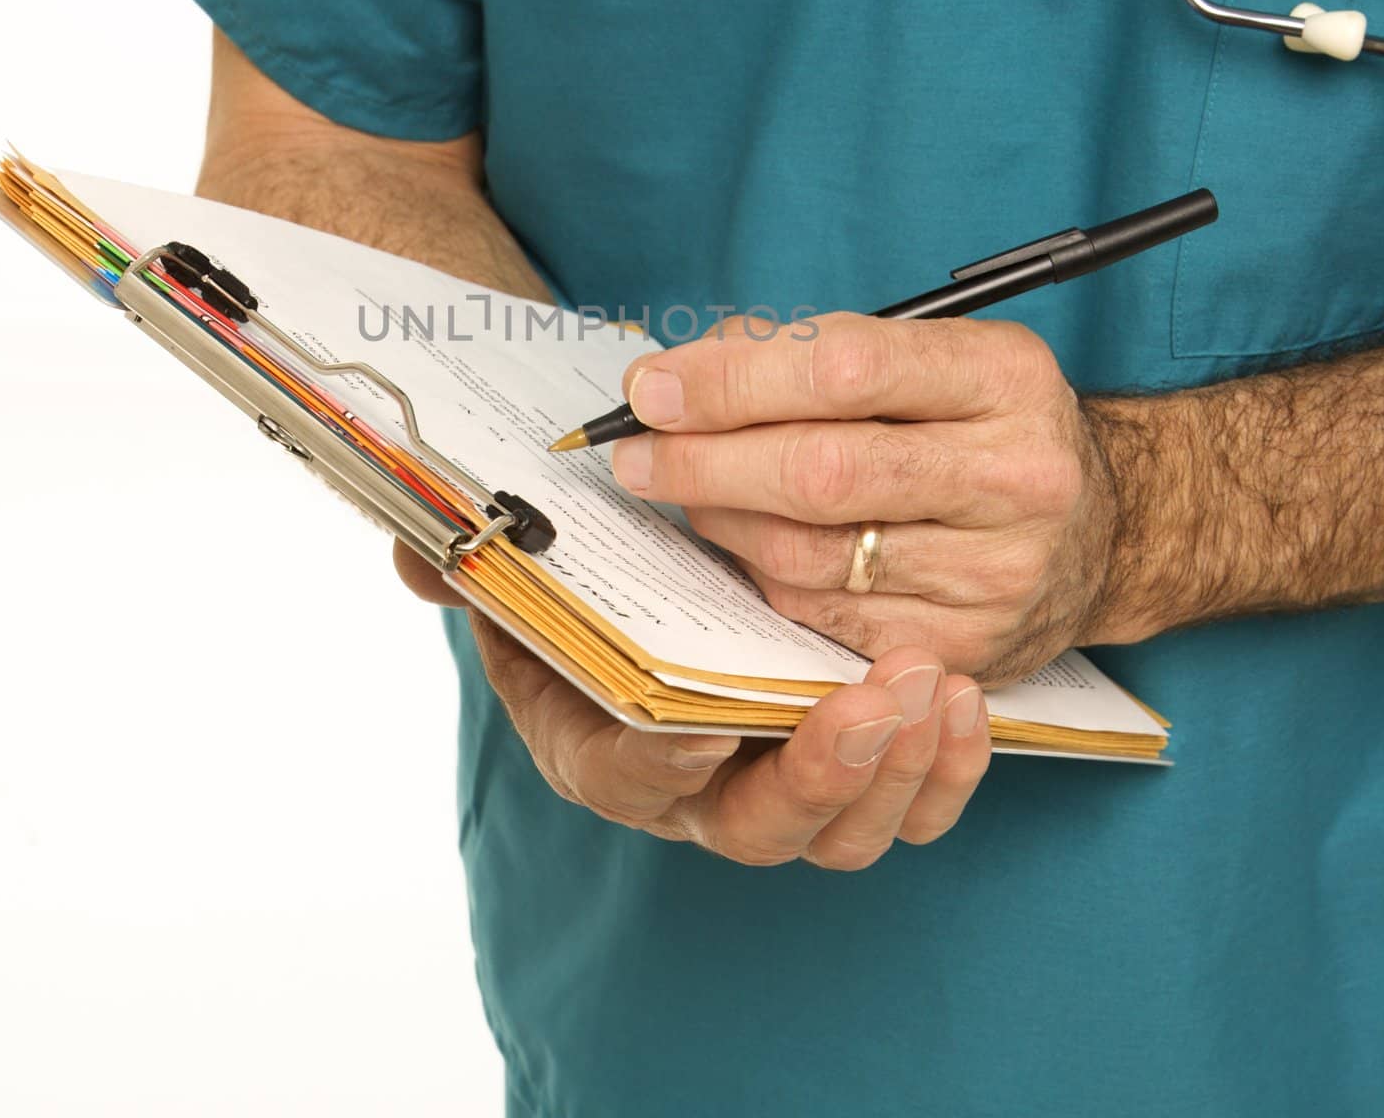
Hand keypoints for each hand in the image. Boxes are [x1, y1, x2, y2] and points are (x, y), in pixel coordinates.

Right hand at [394, 542, 989, 868]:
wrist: (673, 599)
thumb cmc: (602, 594)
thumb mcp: (532, 578)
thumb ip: (478, 566)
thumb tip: (417, 553)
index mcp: (606, 747)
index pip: (623, 779)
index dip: (657, 763)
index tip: (699, 726)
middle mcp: (697, 790)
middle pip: (758, 827)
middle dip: (817, 775)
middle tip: (870, 701)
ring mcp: (783, 788)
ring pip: (847, 829)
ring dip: (897, 768)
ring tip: (934, 684)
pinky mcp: (859, 773)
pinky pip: (912, 804)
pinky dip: (945, 767)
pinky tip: (965, 698)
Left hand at [613, 314, 1123, 684]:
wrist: (1093, 533)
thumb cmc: (975, 426)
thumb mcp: (925, 358)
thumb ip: (808, 353)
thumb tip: (673, 381)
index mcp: (1004, 376)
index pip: (844, 368)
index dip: (731, 381)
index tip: (650, 387)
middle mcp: (1016, 476)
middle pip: (818, 472)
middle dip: (701, 460)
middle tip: (632, 452)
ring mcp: (996, 575)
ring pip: (808, 553)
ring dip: (721, 519)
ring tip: (685, 491)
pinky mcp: (964, 649)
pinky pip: (821, 614)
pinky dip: (764, 576)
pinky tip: (747, 544)